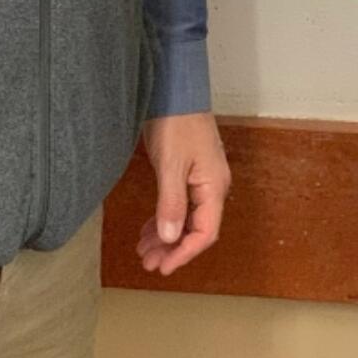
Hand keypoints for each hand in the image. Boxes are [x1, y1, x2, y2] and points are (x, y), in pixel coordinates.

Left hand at [137, 111, 230, 276]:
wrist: (175, 89)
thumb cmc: (176, 123)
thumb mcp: (170, 165)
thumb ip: (171, 203)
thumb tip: (171, 238)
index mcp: (213, 186)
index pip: (204, 233)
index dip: (184, 254)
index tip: (162, 268)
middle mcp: (212, 185)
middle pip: (196, 228)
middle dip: (172, 248)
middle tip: (147, 262)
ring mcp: (202, 178)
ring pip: (187, 218)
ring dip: (167, 236)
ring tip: (144, 249)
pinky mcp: (189, 170)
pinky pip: (181, 204)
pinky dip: (165, 218)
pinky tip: (150, 228)